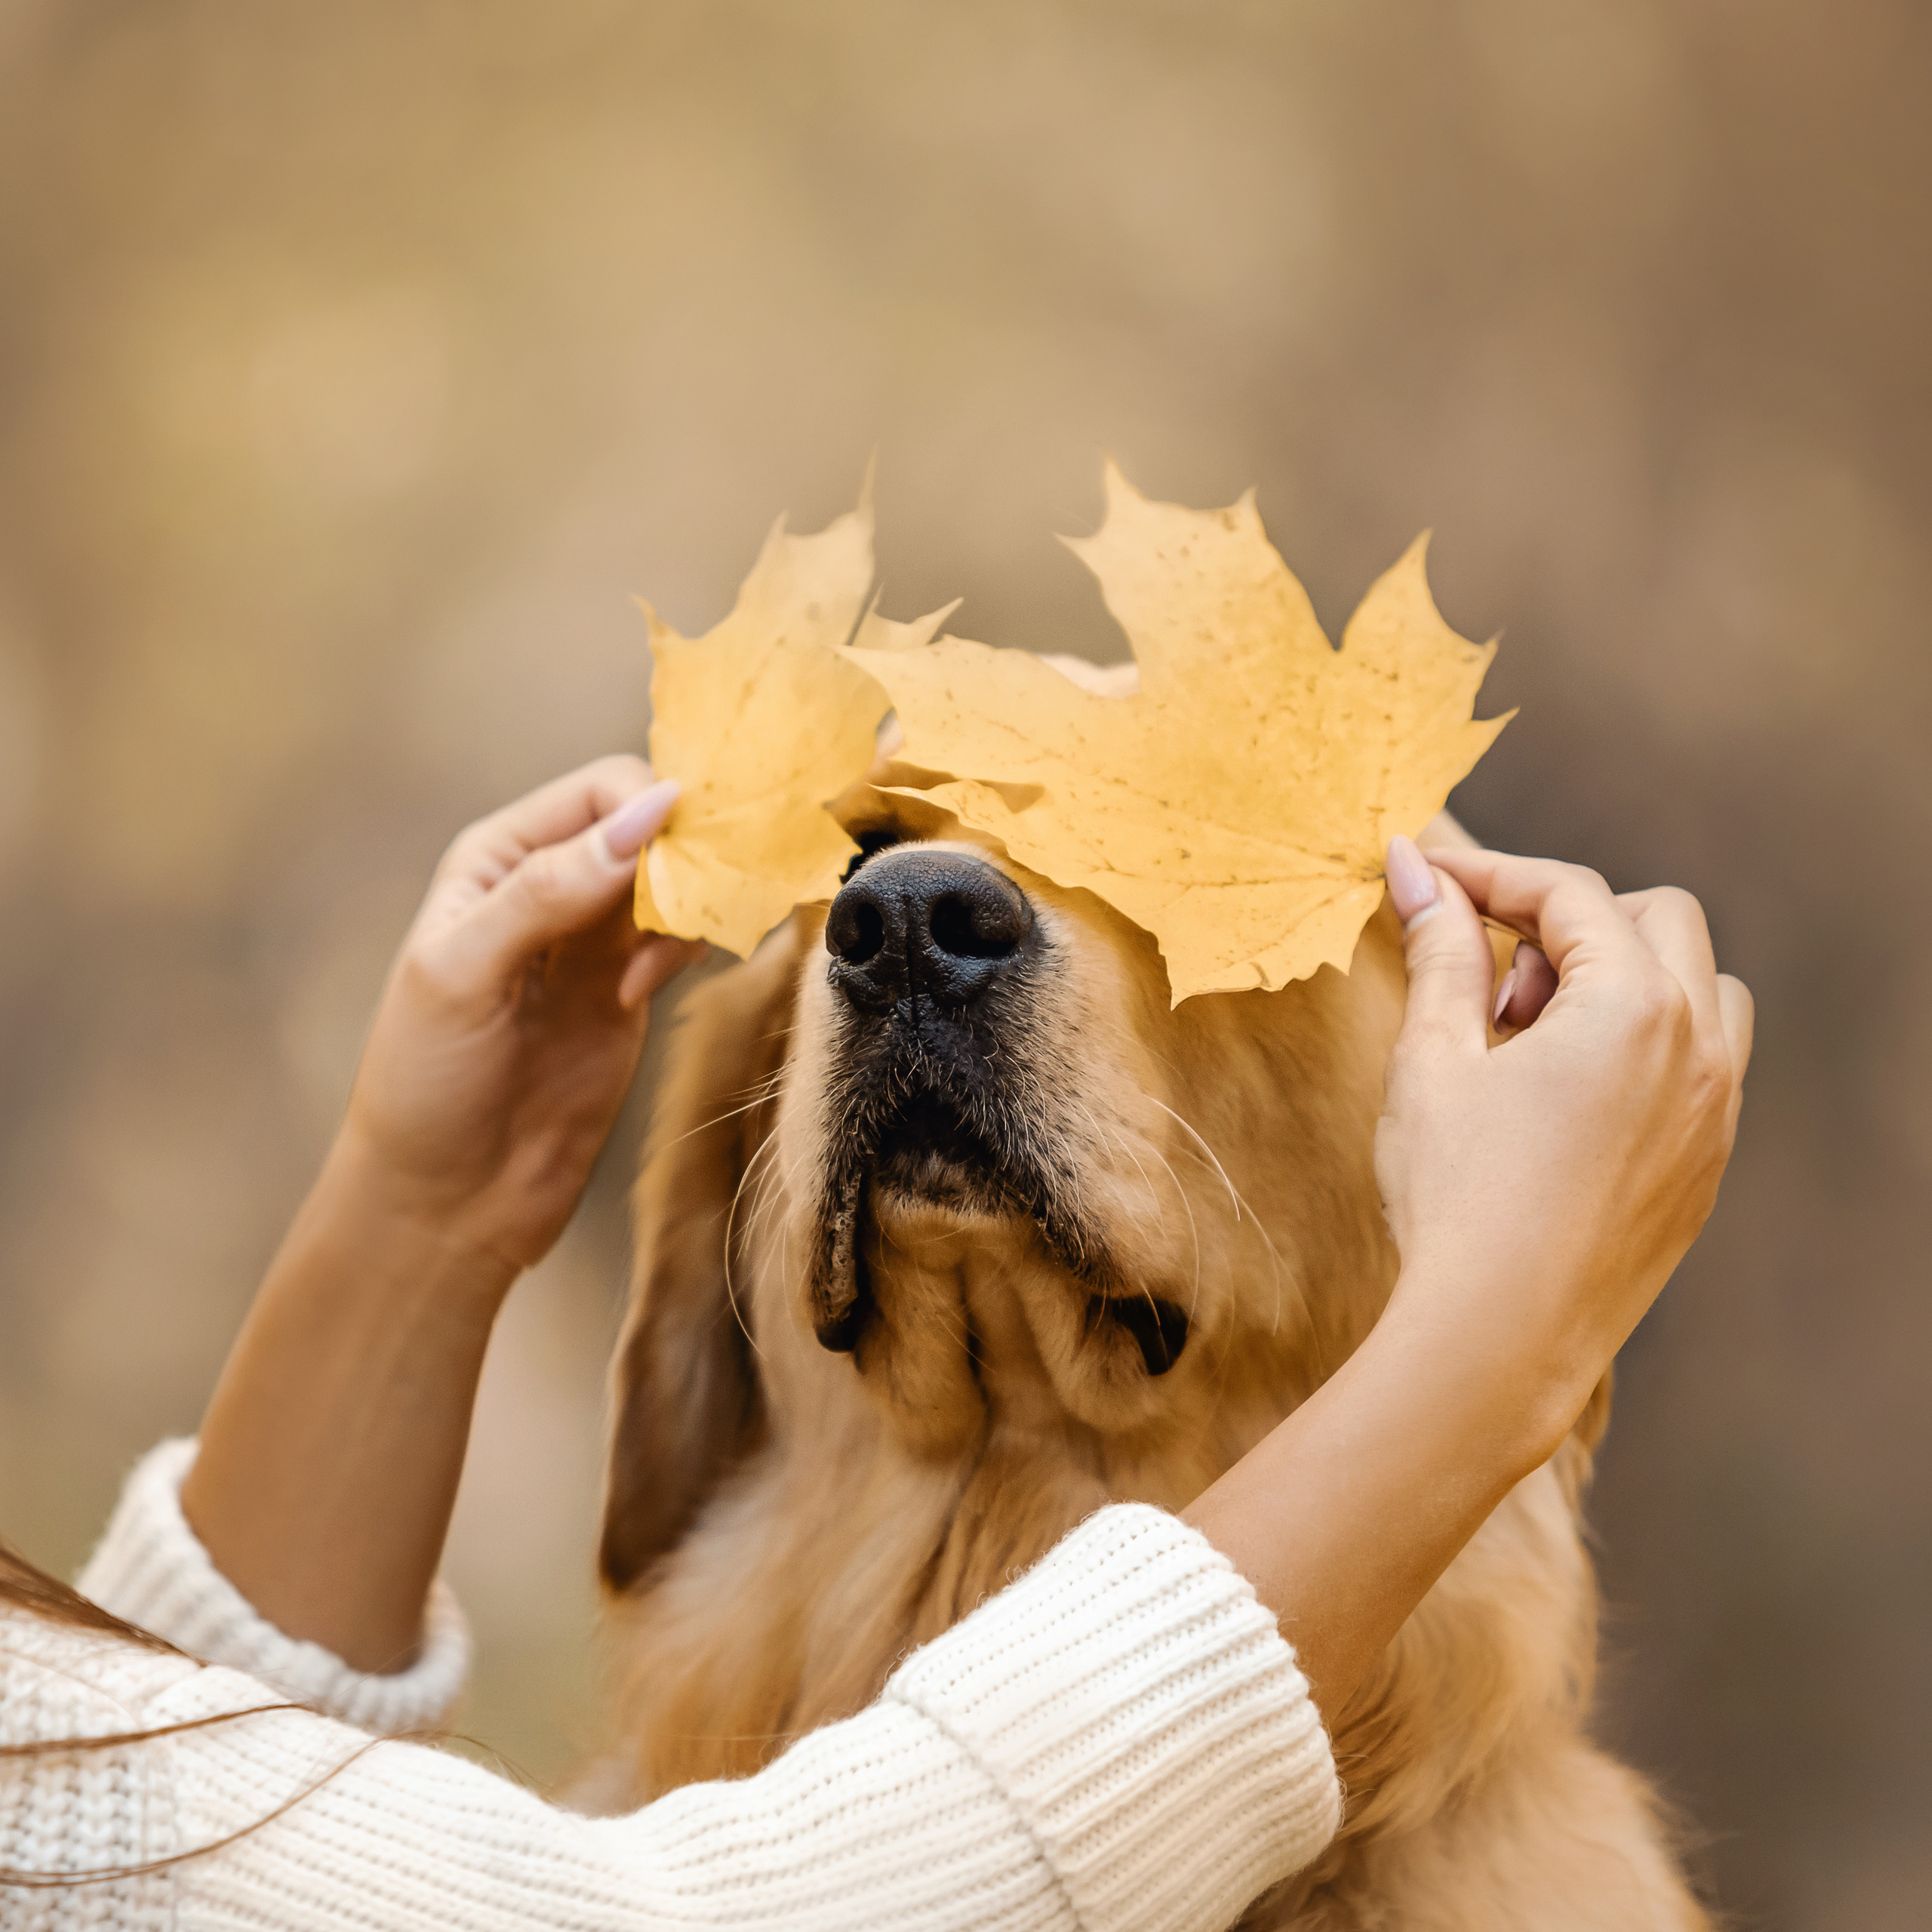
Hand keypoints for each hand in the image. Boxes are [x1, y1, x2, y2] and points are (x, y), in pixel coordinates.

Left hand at [338, 756, 703, 1278]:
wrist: (445, 1202)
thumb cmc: (425, 1087)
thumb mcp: (463, 975)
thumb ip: (547, 892)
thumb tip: (646, 815)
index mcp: (498, 860)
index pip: (602, 792)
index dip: (650, 810)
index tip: (679, 861)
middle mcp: (551, 887)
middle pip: (651, 828)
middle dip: (685, 856)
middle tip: (687, 912)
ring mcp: (595, 942)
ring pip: (679, 882)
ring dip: (693, 907)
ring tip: (657, 967)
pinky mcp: (631, 994)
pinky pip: (684, 940)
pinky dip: (692, 950)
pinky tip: (651, 991)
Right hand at [1184, 838, 1750, 1720]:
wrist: (1500, 1339)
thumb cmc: (1456, 1198)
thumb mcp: (1433, 1060)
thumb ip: (1440, 952)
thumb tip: (1416, 867)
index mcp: (1631, 1008)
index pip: (1568, 893)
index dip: (1490, 874)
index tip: (1429, 877)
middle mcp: (1697, 1048)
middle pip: (1655, 918)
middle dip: (1569, 923)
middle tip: (1490, 982)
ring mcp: (1715, 1109)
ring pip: (1700, 986)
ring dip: (1624, 977)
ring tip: (1533, 1039)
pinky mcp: (1708, 1163)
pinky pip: (1703, 1060)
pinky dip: (1645, 1042)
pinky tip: (1564, 1097)